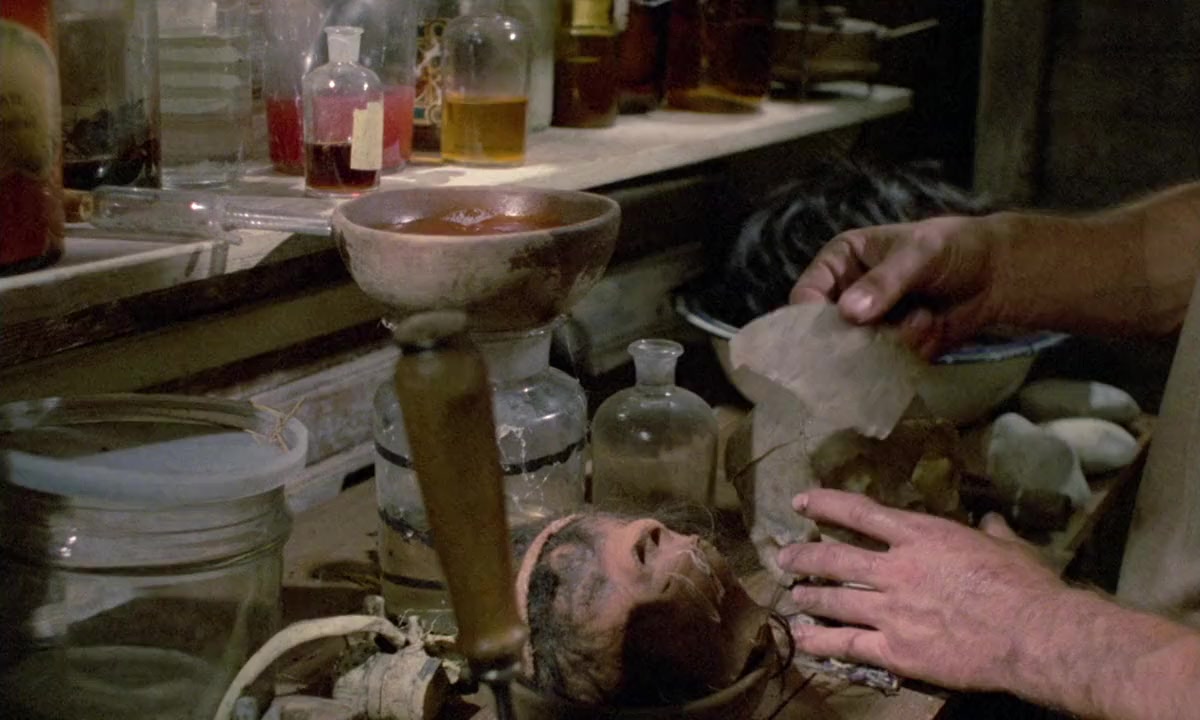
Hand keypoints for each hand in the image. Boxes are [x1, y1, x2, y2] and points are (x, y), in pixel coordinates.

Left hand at [777, 489, 1066, 691]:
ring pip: (833, 601)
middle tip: (784, 557)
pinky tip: (802, 640)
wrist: (1033, 635)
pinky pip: (846, 645)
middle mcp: (896, 569)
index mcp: (921, 536)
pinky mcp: (895, 650)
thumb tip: (992, 522)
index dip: (825, 504)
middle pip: (834, 559)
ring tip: (793, 596)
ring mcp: (891, 611)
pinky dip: (820, 642)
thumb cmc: (1026, 586)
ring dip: (809, 597)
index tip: (801, 501)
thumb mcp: (1010, 547)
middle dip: (804, 556)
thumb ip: (992, 533)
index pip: (859, 513)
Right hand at [788, 216, 1002, 358]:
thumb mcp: (918, 256)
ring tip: (924, 317)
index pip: (807, 294)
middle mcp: (846, 296)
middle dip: (853, 338)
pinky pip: (886, 363)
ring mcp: (868, 326)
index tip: (827, 335)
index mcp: (840, 263)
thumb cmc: (952, 249)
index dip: (809, 317)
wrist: (997, 276)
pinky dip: (910, 349)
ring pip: (857, 351)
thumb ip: (884, 283)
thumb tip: (849, 312)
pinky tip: (933, 327)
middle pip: (826, 331)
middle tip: (879, 336)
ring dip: (891, 341)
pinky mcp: (890, 349)